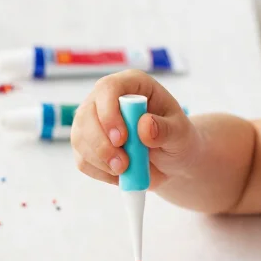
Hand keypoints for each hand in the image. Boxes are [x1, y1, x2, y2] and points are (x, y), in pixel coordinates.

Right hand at [71, 70, 197, 188]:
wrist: (171, 160)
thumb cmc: (177, 139)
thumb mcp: (180, 134)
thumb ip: (166, 130)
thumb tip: (144, 126)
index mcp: (132, 85)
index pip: (108, 88)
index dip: (109, 113)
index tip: (121, 139)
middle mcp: (106, 99)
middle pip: (86, 114)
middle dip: (101, 144)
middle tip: (123, 165)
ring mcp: (93, 121)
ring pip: (79, 138)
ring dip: (99, 160)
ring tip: (124, 171)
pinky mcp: (87, 145)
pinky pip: (82, 159)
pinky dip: (98, 172)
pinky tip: (118, 175)